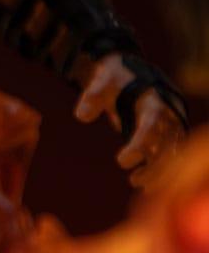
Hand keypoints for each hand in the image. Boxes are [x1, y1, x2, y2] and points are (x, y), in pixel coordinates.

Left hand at [75, 54, 184, 187]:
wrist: (129, 69)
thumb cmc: (115, 75)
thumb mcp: (102, 79)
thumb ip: (92, 96)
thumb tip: (81, 116)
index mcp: (154, 100)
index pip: (151, 125)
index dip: (139, 144)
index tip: (121, 161)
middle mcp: (168, 113)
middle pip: (167, 144)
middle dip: (154, 165)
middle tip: (134, 180)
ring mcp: (171, 123)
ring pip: (171, 151)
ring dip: (158, 169)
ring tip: (137, 182)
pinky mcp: (168, 131)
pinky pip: (169, 152)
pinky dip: (160, 166)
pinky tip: (146, 181)